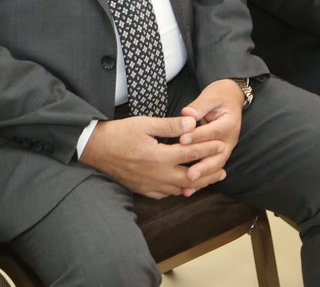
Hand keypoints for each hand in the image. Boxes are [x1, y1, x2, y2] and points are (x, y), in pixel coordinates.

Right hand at [80, 114, 225, 198]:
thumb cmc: (120, 133)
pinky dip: (178, 191)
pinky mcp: (142, 190)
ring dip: (196, 184)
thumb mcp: (145, 123)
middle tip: (223, 172)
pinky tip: (183, 186)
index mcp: (159, 157)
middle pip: (191, 178)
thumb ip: (170, 125)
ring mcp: (149, 185)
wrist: (95, 149)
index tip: (221, 144)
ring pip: (179, 189)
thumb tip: (192, 123)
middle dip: (209, 174)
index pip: (191, 153)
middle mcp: (157, 174)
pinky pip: (165, 194)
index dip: (208, 148)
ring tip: (208, 179)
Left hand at [175, 79, 244, 193]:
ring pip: (216, 166)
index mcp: (229, 123)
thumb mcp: (210, 96)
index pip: (212, 132)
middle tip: (189, 174)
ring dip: (203, 178)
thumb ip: (199, 106)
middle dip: (203, 166)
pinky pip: (212, 169)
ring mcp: (226, 148)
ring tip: (188, 186)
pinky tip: (188, 189)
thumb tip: (187, 114)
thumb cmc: (219, 96)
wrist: (231, 98)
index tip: (182, 140)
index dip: (197, 136)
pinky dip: (202, 180)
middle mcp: (230, 139)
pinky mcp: (219, 154)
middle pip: (218, 156)